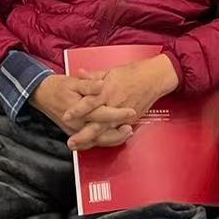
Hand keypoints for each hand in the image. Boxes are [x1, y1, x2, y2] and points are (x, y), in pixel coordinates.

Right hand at [31, 75, 134, 149]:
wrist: (42, 94)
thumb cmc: (58, 86)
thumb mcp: (73, 82)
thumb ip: (88, 84)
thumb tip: (101, 84)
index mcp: (80, 110)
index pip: (103, 114)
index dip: (118, 114)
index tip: (132, 111)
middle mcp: (78, 124)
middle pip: (102, 134)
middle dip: (118, 134)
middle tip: (131, 129)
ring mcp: (76, 130)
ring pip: (97, 140)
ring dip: (113, 139)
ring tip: (126, 133)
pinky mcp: (74, 132)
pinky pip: (91, 141)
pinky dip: (103, 141)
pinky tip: (112, 137)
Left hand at [65, 53, 180, 147]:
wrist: (153, 78)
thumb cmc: (132, 73)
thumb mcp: (110, 71)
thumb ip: (93, 76)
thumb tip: (78, 73)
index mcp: (107, 90)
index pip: (90, 101)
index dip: (78, 109)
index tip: (66, 116)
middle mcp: (114, 105)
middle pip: (97, 123)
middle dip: (83, 135)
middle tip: (70, 142)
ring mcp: (122, 115)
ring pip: (106, 132)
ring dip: (91, 140)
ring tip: (78, 146)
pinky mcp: (129, 121)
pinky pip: (115, 133)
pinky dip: (105, 140)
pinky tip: (94, 145)